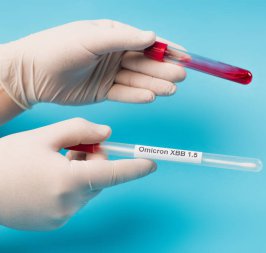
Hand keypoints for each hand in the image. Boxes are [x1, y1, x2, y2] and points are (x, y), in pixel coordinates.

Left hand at [0, 19, 185, 109]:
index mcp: (113, 35)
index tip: (185, 55)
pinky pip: (125, 93)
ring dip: (155, 84)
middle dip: (164, 69)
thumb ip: (124, 39)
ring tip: (172, 89)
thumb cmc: (59, 48)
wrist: (32, 74)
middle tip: (181, 76)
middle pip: (145, 62)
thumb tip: (153, 36)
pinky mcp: (104, 91)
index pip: (146, 42)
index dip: (167, 48)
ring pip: (138, 79)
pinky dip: (138, 95)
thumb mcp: (92, 39)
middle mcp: (114, 54)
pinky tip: (152, 97)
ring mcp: (110, 73)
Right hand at [0, 118, 155, 230]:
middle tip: (76, 147)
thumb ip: (81, 131)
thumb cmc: (8, 160)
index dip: (135, 168)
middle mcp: (69, 204)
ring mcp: (61, 217)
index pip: (113, 174)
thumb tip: (107, 134)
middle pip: (100, 178)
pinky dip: (71, 188)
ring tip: (57, 161)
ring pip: (88, 189)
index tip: (152, 164)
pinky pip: (74, 201)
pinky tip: (49, 179)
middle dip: (95, 160)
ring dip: (82, 173)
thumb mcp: (44, 136)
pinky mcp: (53, 223)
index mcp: (69, 180)